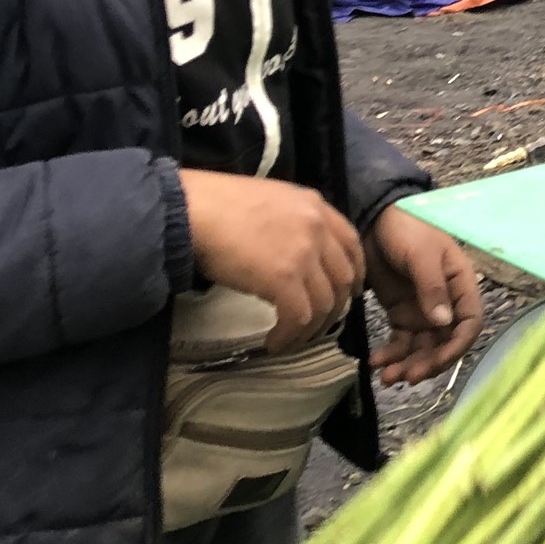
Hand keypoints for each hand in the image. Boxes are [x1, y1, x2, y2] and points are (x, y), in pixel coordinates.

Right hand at [178, 169, 364, 354]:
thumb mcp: (269, 201)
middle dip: (335, 308)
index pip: (351, 244)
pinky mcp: (284, 278)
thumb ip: (291, 222)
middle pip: (343, 278)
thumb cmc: (216, 204)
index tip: (347, 294)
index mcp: (315, 205)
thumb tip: (290, 253)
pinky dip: (289, 336)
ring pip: (324, 303)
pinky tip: (273, 342)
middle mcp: (317, 227)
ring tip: (290, 339)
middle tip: (318, 325)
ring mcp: (303, 253)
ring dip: (310, 329)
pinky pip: (299, 317)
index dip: (353, 274)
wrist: (191, 209)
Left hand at [366, 207, 484, 385]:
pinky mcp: (401, 313)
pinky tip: (376, 362)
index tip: (437, 362)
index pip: (469, 323)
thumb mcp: (421, 255)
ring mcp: (423, 310)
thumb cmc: (406, 229)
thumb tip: (442, 323)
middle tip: (407, 377)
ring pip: (422, 347)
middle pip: (445, 342)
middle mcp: (446, 302)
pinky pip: (400, 342)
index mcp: (461, 284)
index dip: (457, 346)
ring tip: (386, 377)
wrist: (373, 219)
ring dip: (408, 364)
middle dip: (428, 363)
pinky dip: (390, 355)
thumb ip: (431, 288)